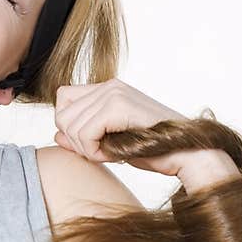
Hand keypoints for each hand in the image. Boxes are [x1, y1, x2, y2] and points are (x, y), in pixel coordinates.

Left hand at [54, 77, 190, 176]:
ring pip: (69, 126)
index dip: (70, 127)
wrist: (186, 154)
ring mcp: (114, 92)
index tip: (93, 143)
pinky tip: (114, 155)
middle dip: (76, 142)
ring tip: (112, 153)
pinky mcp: (118, 106)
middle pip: (62, 114)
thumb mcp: (110, 144)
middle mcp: (109, 85)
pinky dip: (94, 152)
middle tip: (103, 152)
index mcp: (108, 89)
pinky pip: (84, 134)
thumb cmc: (154, 150)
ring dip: (87, 149)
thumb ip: (82, 137)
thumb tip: (55, 136)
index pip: (63, 99)